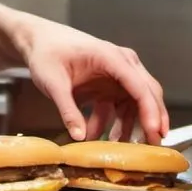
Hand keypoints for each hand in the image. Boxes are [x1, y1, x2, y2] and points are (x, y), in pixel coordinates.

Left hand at [14, 16, 168, 144]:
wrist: (37, 40)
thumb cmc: (46, 52)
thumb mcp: (52, 81)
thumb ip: (67, 109)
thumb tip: (80, 137)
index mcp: (110, 56)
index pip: (139, 85)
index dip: (150, 110)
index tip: (154, 132)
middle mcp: (120, 64)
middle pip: (146, 94)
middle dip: (152, 121)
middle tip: (153, 146)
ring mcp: (116, 75)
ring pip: (135, 104)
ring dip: (130, 127)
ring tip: (123, 150)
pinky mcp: (109, 85)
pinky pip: (118, 108)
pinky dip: (113, 124)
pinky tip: (98, 137)